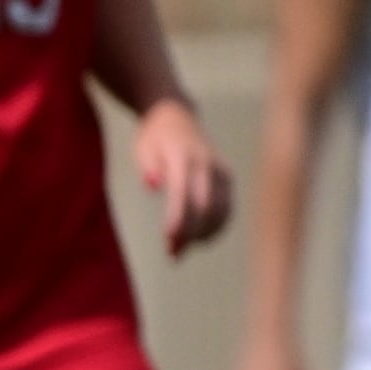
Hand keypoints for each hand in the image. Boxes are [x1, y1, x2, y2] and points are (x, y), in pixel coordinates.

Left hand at [137, 100, 231, 251]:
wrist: (176, 116)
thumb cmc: (154, 137)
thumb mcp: (142, 147)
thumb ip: (147, 166)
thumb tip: (152, 184)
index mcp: (183, 156)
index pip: (183, 191)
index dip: (178, 216)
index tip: (169, 238)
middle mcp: (207, 164)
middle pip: (205, 204)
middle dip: (190, 232)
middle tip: (172, 254)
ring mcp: (220, 171)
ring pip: (221, 208)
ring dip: (204, 233)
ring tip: (181, 250)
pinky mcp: (227, 177)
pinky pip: (228, 206)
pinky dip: (217, 226)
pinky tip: (201, 240)